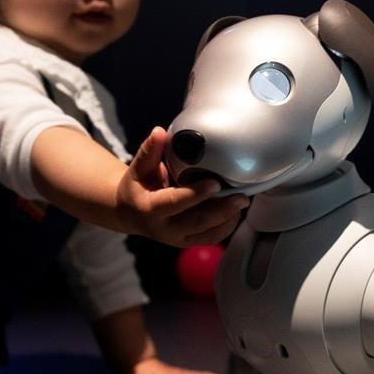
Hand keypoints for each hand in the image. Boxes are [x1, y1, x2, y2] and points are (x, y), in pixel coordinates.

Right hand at [115, 127, 248, 246]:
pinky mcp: (188, 241)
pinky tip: (236, 211)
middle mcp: (165, 229)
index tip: (215, 183)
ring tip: (243, 200)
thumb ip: (149, 151)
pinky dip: (227, 226)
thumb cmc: (137, 188)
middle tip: (242, 197)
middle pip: (197, 222)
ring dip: (228, 219)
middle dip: (222, 210)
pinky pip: (212, 237)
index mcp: (151, 210)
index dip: (196, 194)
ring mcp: (178, 238)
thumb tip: (160, 132)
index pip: (175, 202)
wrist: (131, 214)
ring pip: (208, 233)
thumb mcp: (138, 169)